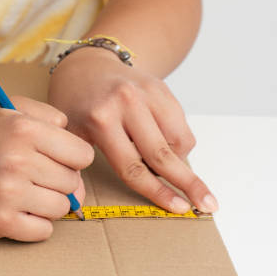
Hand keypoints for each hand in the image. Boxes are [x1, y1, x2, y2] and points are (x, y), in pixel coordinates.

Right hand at [0, 96, 93, 241]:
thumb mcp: (14, 111)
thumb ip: (52, 117)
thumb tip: (78, 155)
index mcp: (24, 130)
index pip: (82, 155)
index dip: (72, 158)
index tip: (54, 159)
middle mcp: (17, 160)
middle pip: (72, 183)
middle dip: (58, 181)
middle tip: (33, 176)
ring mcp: (8, 193)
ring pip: (61, 208)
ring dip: (48, 204)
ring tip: (26, 193)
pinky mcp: (0, 221)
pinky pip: (44, 231)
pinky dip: (36, 225)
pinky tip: (19, 211)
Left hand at [48, 47, 217, 213]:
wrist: (87, 67)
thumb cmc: (76, 105)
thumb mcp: (69, 136)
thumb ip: (74, 168)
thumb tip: (77, 206)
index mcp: (101, 120)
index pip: (132, 167)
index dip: (156, 192)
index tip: (178, 208)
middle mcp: (127, 103)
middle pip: (162, 154)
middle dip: (187, 183)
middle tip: (208, 204)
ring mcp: (148, 93)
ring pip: (178, 140)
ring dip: (177, 161)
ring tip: (161, 163)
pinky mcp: (162, 88)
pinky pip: (181, 125)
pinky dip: (177, 142)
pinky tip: (160, 143)